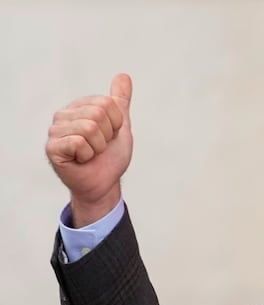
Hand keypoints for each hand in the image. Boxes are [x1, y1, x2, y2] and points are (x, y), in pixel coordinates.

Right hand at [46, 74, 133, 226]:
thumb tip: (124, 75)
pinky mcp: (52, 147)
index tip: (109, 136)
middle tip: (99, 147)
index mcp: (79, 106)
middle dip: (107, 136)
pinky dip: (88, 156)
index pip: (107, 103)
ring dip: (98, 147)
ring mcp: (55, 130)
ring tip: (91, 153)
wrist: (104, 183)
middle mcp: (63, 115)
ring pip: (90, 128)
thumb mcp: (120, 126)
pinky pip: (79, 142)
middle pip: (98, 114)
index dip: (116, 124)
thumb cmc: (109, 156)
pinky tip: (81, 160)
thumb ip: (120, 101)